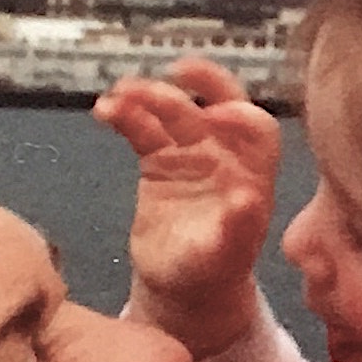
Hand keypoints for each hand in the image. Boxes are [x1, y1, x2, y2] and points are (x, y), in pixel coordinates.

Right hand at [93, 55, 279, 360]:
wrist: (181, 287)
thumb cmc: (212, 273)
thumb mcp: (224, 257)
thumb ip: (237, 229)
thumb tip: (248, 199)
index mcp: (252, 173)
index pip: (258, 129)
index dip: (241, 117)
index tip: (216, 115)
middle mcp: (225, 154)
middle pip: (218, 103)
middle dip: (200, 84)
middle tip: (175, 74)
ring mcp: (190, 152)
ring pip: (173, 111)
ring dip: (149, 96)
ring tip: (119, 95)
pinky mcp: (158, 158)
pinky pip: (141, 127)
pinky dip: (124, 115)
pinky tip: (103, 110)